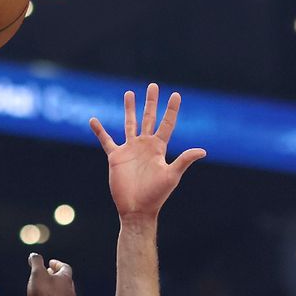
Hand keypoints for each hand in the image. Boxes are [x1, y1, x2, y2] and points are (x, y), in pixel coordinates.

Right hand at [27, 254, 75, 295]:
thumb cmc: (44, 295)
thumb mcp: (37, 274)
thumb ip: (36, 262)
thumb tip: (33, 255)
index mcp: (66, 279)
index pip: (65, 267)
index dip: (57, 264)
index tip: (50, 263)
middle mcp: (69, 291)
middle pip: (64, 280)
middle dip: (55, 275)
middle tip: (46, 273)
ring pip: (61, 292)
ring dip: (53, 288)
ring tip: (42, 287)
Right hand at [89, 84, 205, 219]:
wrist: (136, 209)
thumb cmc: (156, 194)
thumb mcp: (172, 175)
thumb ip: (184, 160)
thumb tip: (203, 151)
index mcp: (159, 148)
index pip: (166, 124)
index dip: (171, 109)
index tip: (175, 94)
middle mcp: (145, 146)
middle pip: (148, 118)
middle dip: (151, 103)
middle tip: (153, 86)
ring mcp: (130, 150)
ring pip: (129, 124)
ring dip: (129, 109)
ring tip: (129, 93)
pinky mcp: (116, 157)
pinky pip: (106, 141)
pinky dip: (99, 131)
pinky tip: (93, 120)